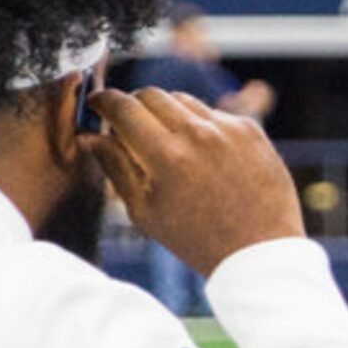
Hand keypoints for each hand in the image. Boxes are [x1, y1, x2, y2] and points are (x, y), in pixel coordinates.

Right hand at [88, 86, 303, 276]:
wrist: (258, 252)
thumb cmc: (195, 240)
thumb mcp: (144, 211)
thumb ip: (115, 167)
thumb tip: (89, 135)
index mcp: (166, 156)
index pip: (123, 107)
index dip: (103, 101)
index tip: (97, 104)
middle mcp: (198, 134)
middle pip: (151, 94)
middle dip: (133, 105)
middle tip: (129, 127)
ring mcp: (228, 128)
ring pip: (183, 100)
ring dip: (167, 114)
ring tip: (168, 146)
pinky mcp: (251, 129)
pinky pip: (215, 114)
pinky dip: (200, 126)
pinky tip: (203, 156)